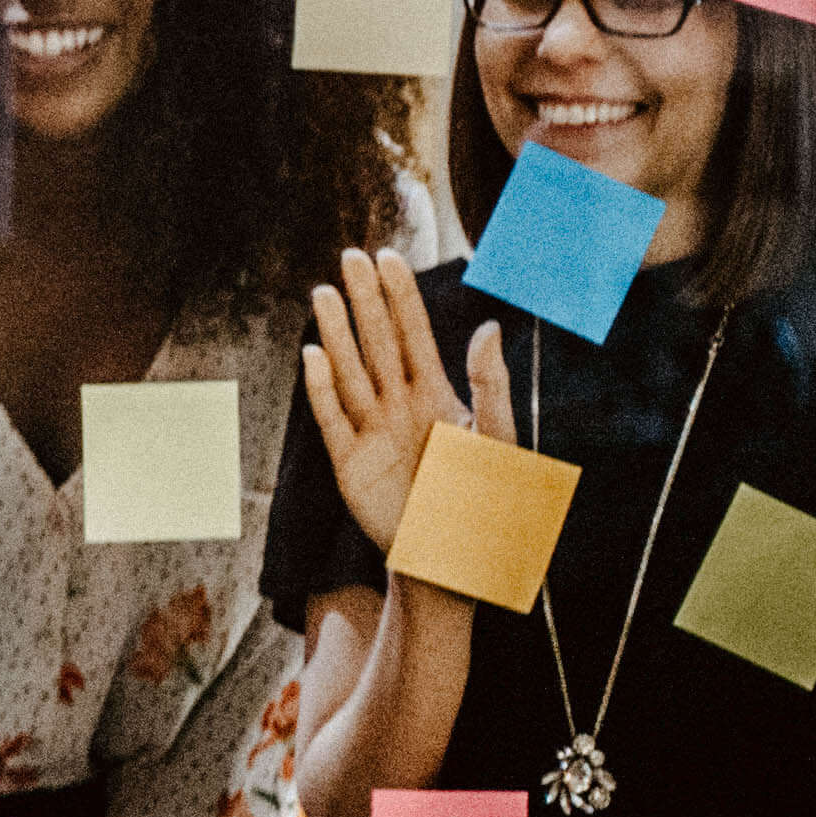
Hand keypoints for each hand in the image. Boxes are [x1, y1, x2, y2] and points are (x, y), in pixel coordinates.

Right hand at [301, 247, 506, 566]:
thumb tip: (488, 327)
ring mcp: (371, 432)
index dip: (401, 296)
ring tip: (323, 293)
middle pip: (377, 341)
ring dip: (336, 332)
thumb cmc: (488, 504)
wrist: (458, 561)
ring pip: (350, 371)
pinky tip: (313, 356)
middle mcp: (399, 406)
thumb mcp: (502, 440)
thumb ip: (491, 383)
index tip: (388, 257)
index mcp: (437, 396)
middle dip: (364, 300)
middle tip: (349, 255)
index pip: (413, 333)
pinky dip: (322, 389)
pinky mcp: (350, 463)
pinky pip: (332, 418)